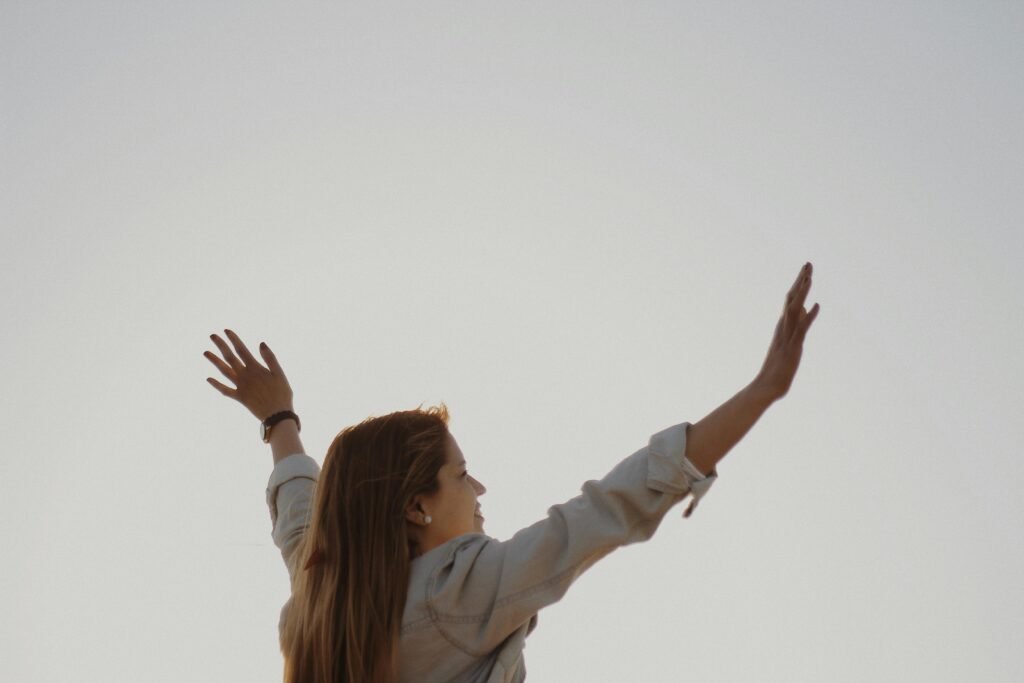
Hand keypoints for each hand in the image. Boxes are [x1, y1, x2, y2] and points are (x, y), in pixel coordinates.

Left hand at [204, 329, 293, 421]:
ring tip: (205, 352)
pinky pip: (225, 390)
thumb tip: (261, 343)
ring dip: (214, 361)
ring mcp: (240, 387)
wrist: (277, 415)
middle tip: (212, 336)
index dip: (234, 340)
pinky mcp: (239, 397)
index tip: (226, 330)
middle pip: (230, 358)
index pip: (241, 350)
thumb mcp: (280, 374)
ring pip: (224, 371)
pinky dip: (217, 385)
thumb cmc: (282, 394)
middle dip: (221, 346)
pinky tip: (208, 379)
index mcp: (255, 369)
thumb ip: (270, 358)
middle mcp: (245, 376)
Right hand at [754, 263, 820, 401]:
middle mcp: (783, 327)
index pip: (791, 300)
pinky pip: (801, 329)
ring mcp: (787, 336)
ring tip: (809, 277)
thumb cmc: (778, 367)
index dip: (799, 285)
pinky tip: (817, 306)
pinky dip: (809, 317)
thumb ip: (799, 323)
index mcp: (783, 326)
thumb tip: (808, 308)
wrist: (767, 386)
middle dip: (800, 281)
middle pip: (792, 299)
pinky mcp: (793, 346)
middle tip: (808, 264)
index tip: (806, 270)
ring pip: (795, 309)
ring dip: (802, 293)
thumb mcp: (792, 340)